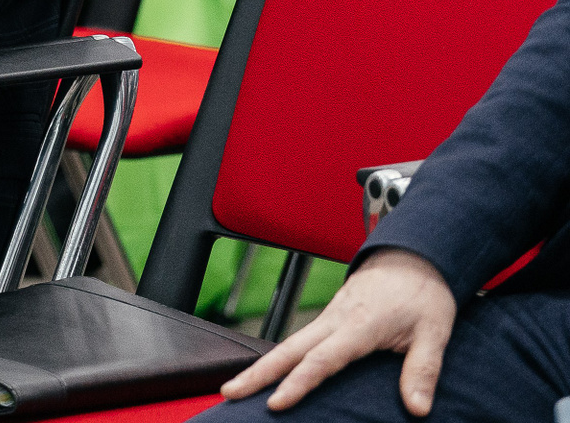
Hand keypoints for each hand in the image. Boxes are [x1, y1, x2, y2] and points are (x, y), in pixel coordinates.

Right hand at [222, 249, 455, 415]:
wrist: (411, 257)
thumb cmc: (423, 294)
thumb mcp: (435, 332)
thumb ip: (423, 370)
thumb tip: (417, 408)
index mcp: (358, 326)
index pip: (321, 360)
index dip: (298, 383)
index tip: (275, 403)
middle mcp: (335, 320)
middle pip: (288, 350)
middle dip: (257, 373)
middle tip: (229, 392)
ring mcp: (328, 317)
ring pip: (288, 344)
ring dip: (261, 366)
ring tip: (237, 387)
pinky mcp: (329, 317)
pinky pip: (298, 339)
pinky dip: (279, 357)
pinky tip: (269, 371)